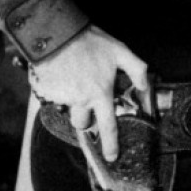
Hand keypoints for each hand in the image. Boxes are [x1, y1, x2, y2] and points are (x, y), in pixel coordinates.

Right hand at [26, 25, 148, 162]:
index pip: (107, 126)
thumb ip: (136, 70)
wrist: (58, 35)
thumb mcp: (121, 51)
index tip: (112, 156)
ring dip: (74, 103)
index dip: (111, 144)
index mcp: (100, 93)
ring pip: (69, 110)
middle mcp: (81, 100)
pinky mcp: (45, 93)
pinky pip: (54, 98)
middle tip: (90, 99)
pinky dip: (59, 90)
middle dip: (87, 117)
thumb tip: (145, 86)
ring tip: (77, 80)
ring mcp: (61, 98)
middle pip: (83, 123)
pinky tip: (64, 74)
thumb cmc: (91, 42)